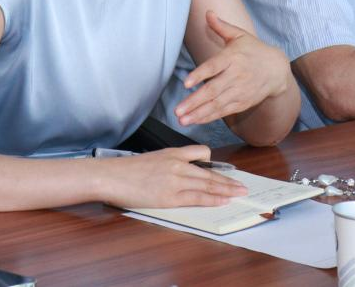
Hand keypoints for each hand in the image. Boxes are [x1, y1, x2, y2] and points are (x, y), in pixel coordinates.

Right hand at [97, 145, 246, 207]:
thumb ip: (167, 164)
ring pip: (207, 184)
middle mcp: (177, 164)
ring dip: (226, 190)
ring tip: (238, 194)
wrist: (111, 176)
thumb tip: (178, 174)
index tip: (224, 170)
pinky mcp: (170, 196)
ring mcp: (175, 180)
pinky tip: (222, 201)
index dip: (214, 164)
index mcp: (172, 153)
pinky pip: (197, 197)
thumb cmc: (126, 170)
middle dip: (228, 180)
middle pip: (209, 172)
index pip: (200, 152)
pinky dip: (213, 199)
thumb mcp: (151, 159)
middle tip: (242, 185)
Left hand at [175, 11, 291, 125]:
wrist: (278, 69)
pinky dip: (209, 117)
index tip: (186, 83)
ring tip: (182, 120)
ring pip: (217, 104)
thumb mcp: (240, 35)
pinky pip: (224, 111)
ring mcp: (240, 91)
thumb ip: (221, 26)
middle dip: (194, 101)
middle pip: (213, 90)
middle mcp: (236, 76)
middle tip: (177, 111)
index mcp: (233, 57)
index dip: (200, 75)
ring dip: (198, 113)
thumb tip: (208, 12)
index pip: (214, 67)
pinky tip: (196, 120)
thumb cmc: (255, 50)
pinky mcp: (243, 102)